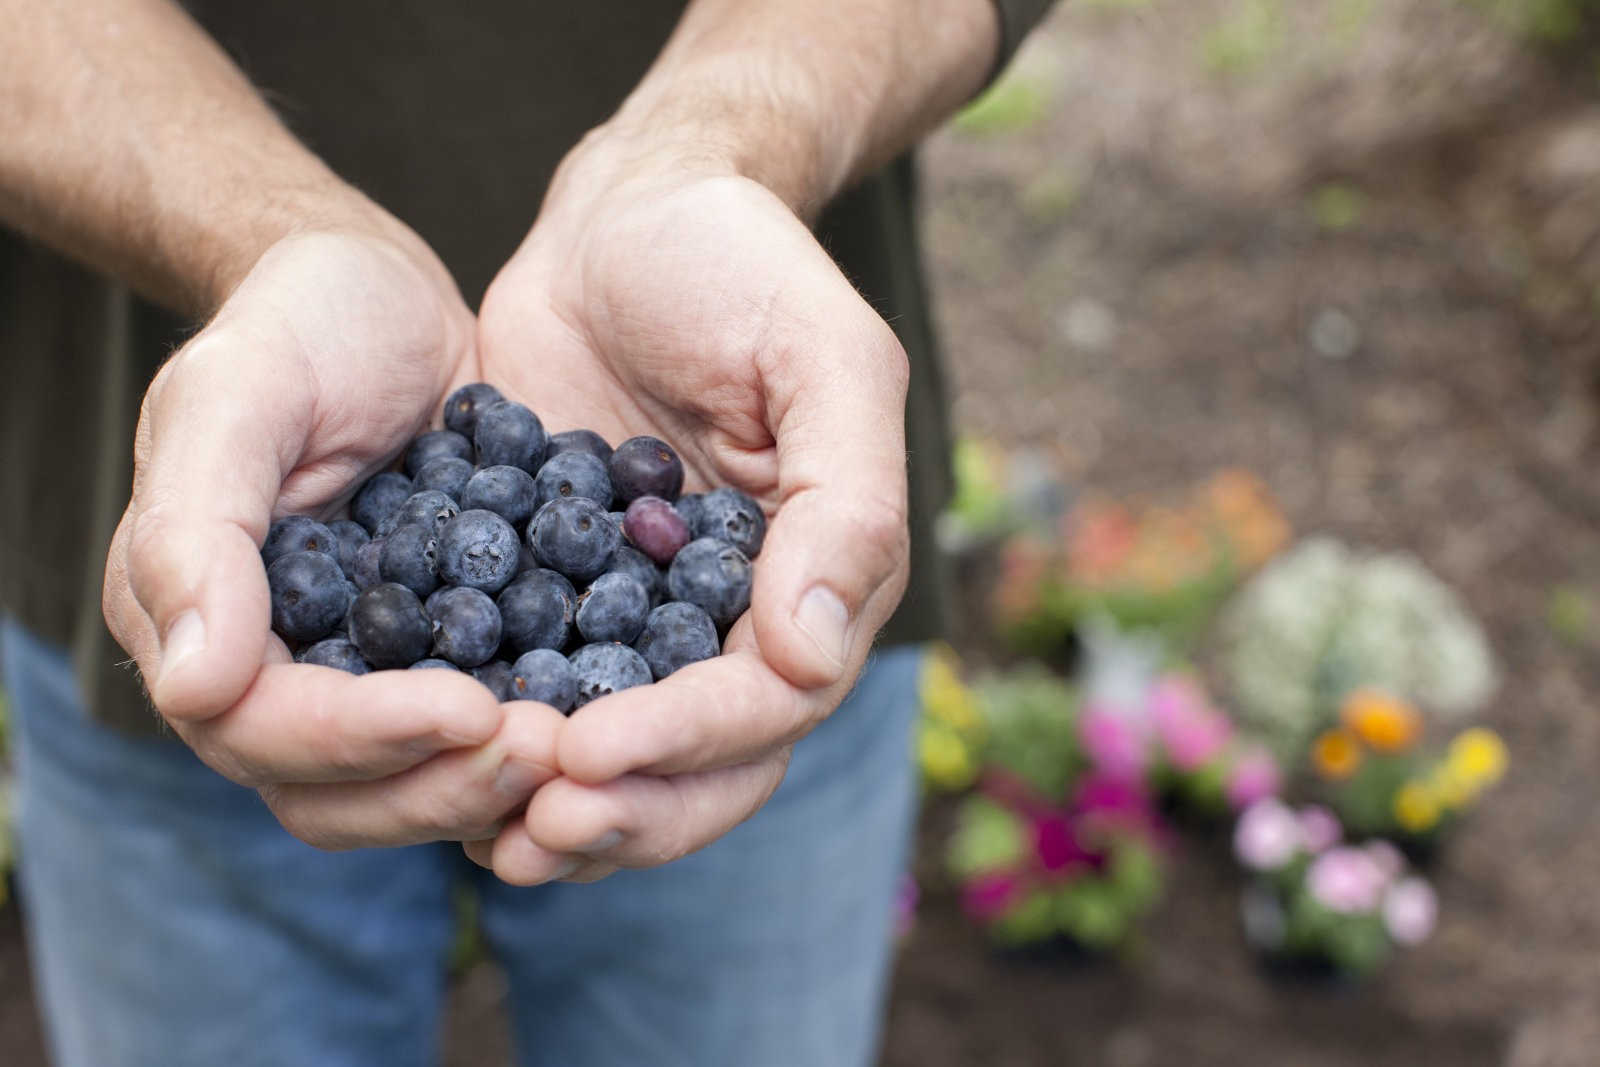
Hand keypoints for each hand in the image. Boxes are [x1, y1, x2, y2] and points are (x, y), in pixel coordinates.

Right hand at [103, 228, 563, 847]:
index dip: (362, 738)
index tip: (472, 710)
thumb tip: (191, 686)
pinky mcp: (450, 659)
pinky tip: (618, 718)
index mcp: (200, 625)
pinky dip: (543, 736)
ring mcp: (368, 675)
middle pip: (341, 794)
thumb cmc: (295, 324)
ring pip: (415, 783)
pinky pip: (488, 724)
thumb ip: (193, 532)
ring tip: (588, 744)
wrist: (387, 301)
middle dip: (444, 784)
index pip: (264, 730)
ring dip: (496, 781)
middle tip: (554, 751)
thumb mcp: (234, 395)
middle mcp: (277, 674)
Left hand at [466, 135, 911, 882]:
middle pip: (704, 762)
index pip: (771, 699)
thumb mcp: (825, 359)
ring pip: (624, 753)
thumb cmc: (742, 267)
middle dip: (625, 809)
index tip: (592, 753)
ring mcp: (648, 617)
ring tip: (485, 837)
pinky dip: (498, 738)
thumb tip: (815, 657)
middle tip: (531, 833)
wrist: (630, 213)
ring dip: (561, 806)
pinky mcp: (560, 595)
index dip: (689, 741)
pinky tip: (433, 764)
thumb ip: (844, 505)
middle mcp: (741, 620)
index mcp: (819, 579)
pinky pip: (540, 688)